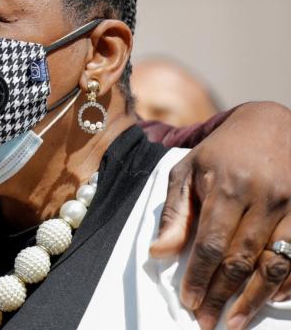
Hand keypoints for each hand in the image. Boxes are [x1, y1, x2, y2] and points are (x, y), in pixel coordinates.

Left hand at [149, 101, 290, 329]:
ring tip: (235, 321)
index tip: (189, 301)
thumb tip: (158, 253)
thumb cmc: (221, 152)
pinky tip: (269, 300)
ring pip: (274, 264)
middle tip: (207, 320)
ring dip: (254, 299)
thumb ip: (174, 213)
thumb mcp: (187, 172)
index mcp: (227, 186)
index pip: (211, 243)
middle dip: (222, 294)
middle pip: (242, 259)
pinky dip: (286, 284)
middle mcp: (263, 198)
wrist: (271, 125)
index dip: (200, 276)